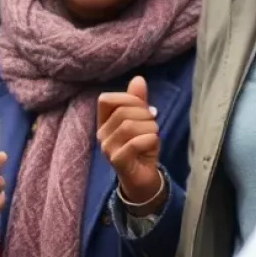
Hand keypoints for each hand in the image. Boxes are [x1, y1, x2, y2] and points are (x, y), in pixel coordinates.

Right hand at [97, 76, 165, 215]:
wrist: (143, 177)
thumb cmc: (141, 146)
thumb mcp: (142, 120)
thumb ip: (138, 100)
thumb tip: (138, 79)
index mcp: (104, 122)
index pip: (105, 99)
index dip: (126, 98)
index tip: (142, 106)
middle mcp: (101, 135)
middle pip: (122, 112)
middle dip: (144, 114)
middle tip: (152, 123)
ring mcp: (107, 149)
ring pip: (129, 126)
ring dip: (149, 127)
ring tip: (154, 134)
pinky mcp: (117, 161)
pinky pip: (134, 143)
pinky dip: (150, 139)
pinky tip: (153, 143)